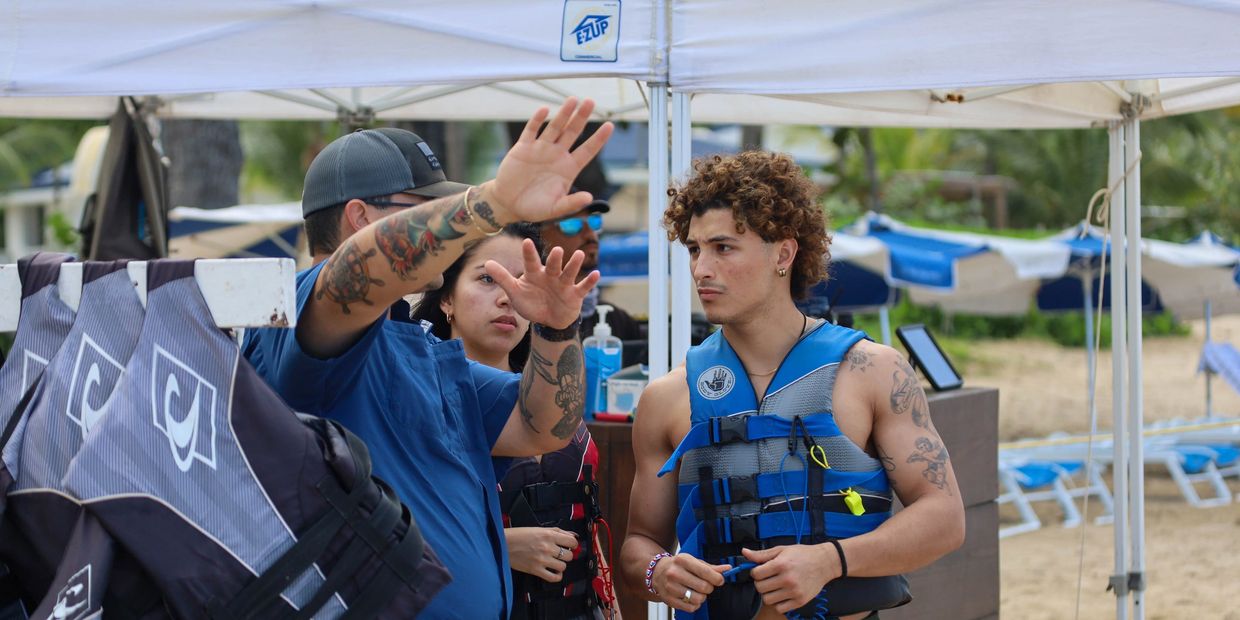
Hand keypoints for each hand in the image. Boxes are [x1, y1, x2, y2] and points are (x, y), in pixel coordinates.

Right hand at [485, 97, 613, 224]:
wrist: (509, 204)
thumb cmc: (535, 208)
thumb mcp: (555, 209)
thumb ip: (571, 203)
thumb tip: (589, 198)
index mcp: (568, 168)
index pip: (587, 150)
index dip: (598, 139)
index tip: (610, 125)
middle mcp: (557, 155)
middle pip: (572, 132)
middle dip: (581, 117)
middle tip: (590, 101)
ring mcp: (540, 149)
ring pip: (554, 127)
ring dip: (563, 114)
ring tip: (573, 100)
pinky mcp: (523, 148)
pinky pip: (532, 131)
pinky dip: (537, 120)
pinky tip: (544, 110)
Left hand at [486, 240, 599, 329]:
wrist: (549, 320)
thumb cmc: (531, 302)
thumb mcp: (515, 292)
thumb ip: (503, 277)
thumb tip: (487, 263)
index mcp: (535, 274)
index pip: (531, 262)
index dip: (529, 253)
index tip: (526, 242)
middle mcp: (551, 275)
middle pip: (553, 265)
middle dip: (556, 259)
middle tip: (557, 250)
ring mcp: (564, 284)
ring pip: (570, 272)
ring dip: (575, 264)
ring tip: (579, 255)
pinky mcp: (575, 294)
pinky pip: (583, 287)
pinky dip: (590, 282)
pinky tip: (596, 274)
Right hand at [506, 527, 579, 582]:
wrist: (503, 544)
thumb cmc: (519, 535)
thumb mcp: (539, 529)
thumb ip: (557, 531)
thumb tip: (572, 535)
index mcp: (549, 535)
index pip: (572, 541)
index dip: (573, 544)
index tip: (570, 546)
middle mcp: (547, 547)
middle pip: (569, 555)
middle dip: (567, 555)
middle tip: (561, 554)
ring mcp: (542, 559)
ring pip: (563, 566)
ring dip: (561, 565)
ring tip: (555, 562)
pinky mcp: (536, 570)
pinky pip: (553, 577)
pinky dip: (557, 576)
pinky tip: (554, 572)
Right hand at [651, 553, 729, 612]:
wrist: (657, 572)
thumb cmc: (678, 566)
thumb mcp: (693, 561)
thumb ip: (710, 567)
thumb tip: (727, 569)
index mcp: (682, 560)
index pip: (705, 571)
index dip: (717, 578)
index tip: (719, 580)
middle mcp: (675, 573)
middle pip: (703, 587)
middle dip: (709, 588)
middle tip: (706, 585)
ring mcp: (671, 587)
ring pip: (698, 599)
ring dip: (702, 597)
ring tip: (697, 591)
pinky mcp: (669, 600)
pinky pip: (690, 607)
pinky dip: (695, 604)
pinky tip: (691, 597)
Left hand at [743, 544, 839, 613]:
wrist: (825, 563)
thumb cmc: (803, 555)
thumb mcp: (782, 550)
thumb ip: (762, 554)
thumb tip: (745, 553)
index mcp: (781, 564)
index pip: (756, 574)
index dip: (756, 572)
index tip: (761, 571)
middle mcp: (787, 579)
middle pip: (760, 588)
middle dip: (761, 583)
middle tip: (768, 578)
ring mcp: (794, 591)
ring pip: (767, 599)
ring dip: (768, 594)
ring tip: (776, 586)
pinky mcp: (800, 601)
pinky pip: (779, 608)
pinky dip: (778, 603)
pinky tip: (783, 594)